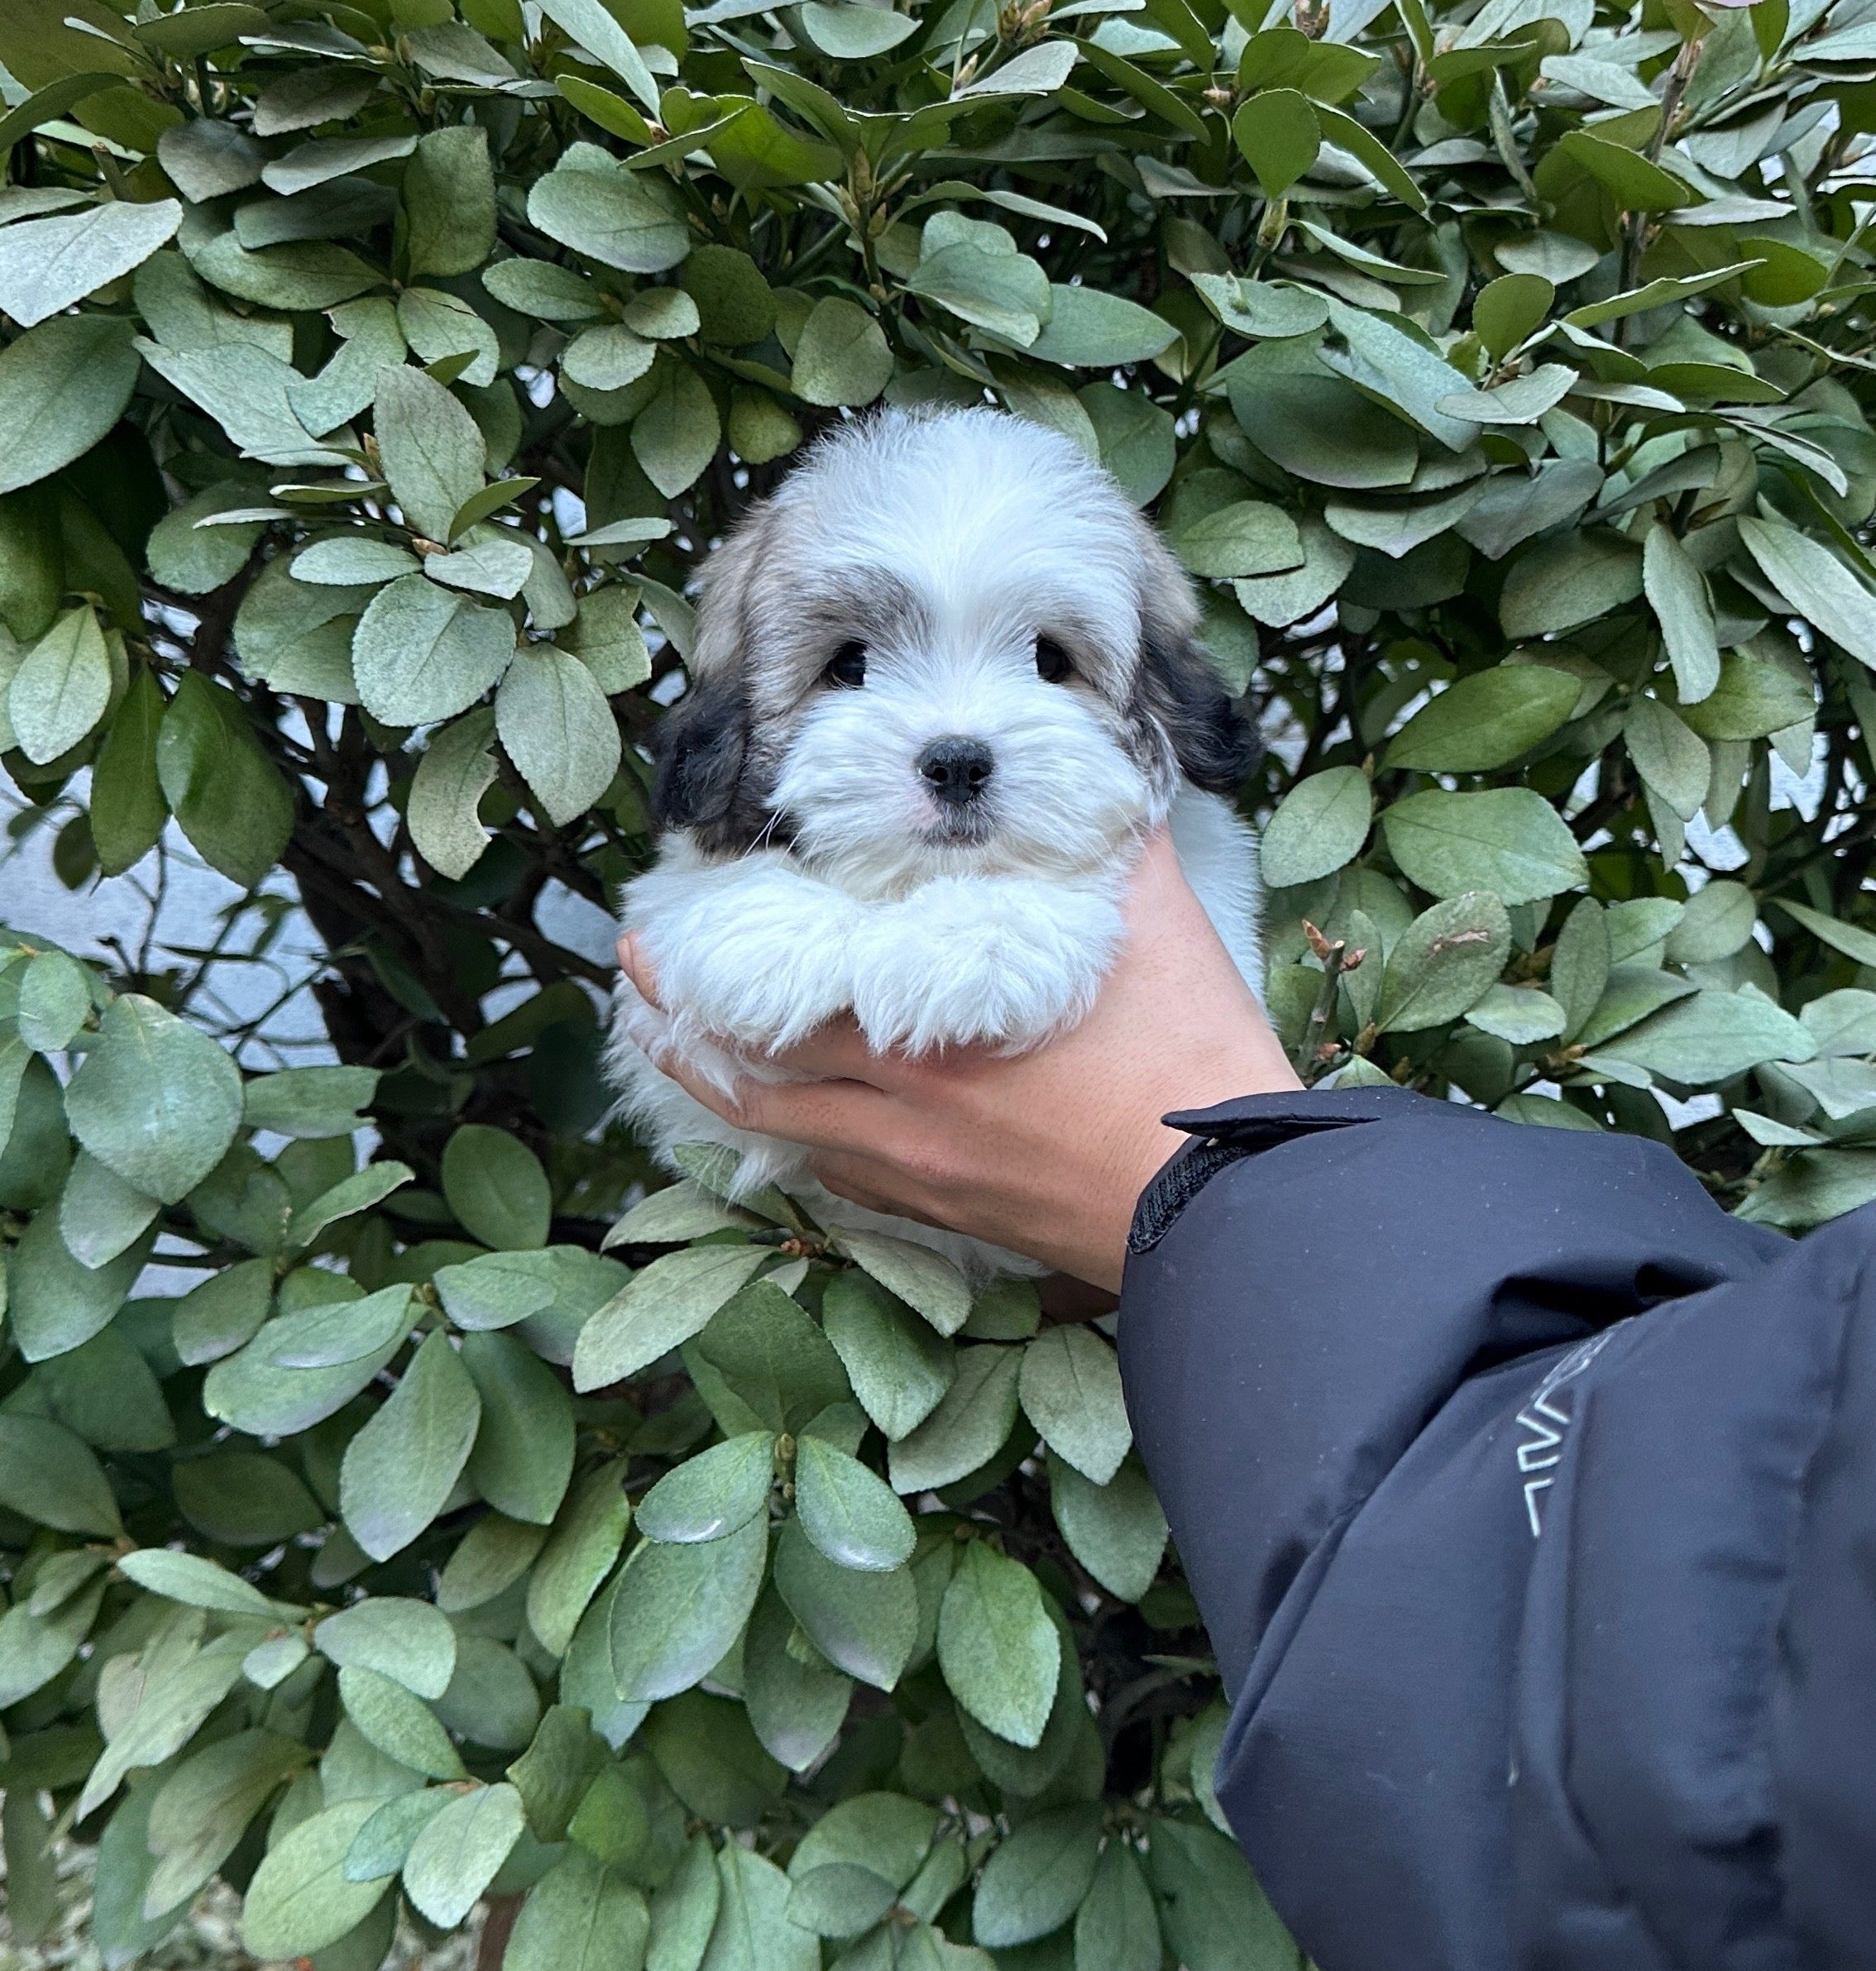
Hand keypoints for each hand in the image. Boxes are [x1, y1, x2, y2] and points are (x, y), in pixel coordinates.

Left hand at [616, 829, 1300, 1293]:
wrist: (1233, 1207)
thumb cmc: (1191, 1064)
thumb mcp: (1152, 920)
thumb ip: (1109, 835)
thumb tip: (1098, 754)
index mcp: (928, 1032)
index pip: (780, 998)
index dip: (706, 969)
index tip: (658, 931)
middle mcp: (901, 1109)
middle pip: (752, 1073)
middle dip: (681, 1023)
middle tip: (636, 980)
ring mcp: (919, 1173)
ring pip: (783, 1134)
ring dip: (717, 1088)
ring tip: (668, 1047)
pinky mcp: (948, 1216)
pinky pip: (838, 1180)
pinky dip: (791, 1143)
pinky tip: (778, 1124)